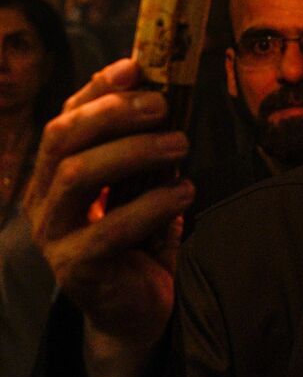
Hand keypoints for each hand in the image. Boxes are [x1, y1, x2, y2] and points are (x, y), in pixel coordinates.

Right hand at [27, 59, 192, 376]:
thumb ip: (145, 149)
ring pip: (78, 176)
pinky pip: (109, 229)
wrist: (136, 310)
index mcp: (55, 172)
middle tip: (163, 106)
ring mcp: (53, 234)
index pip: (65, 118)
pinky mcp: (76, 267)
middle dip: (113, 113)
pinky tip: (184, 192)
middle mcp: (43, 199)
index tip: (135, 66)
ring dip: (134, 152)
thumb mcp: (141, 187)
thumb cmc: (139, 239)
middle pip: (62, 139)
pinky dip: (151, 204)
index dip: (96, 89)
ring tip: (180, 146)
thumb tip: (170, 95)